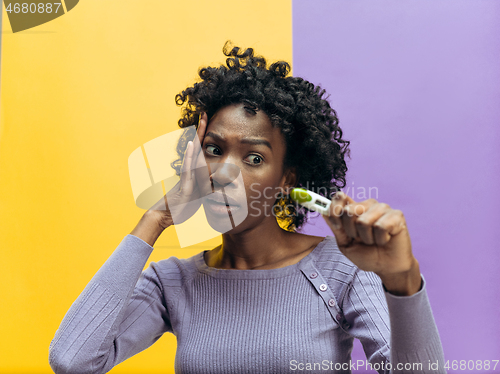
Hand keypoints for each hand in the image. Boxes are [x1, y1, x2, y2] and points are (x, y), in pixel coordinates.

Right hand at [147, 112, 208, 228]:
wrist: (164, 216)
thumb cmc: (180, 208)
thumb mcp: (197, 197)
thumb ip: (204, 189)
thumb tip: (213, 185)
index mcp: (193, 173)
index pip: (200, 152)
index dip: (204, 138)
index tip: (208, 122)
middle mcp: (188, 171)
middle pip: (196, 147)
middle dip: (201, 130)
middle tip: (205, 113)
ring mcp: (186, 176)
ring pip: (193, 153)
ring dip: (197, 137)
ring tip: (201, 122)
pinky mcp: (184, 186)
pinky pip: (188, 169)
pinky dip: (190, 156)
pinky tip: (193, 144)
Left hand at [323, 192, 421, 295]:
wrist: (387, 268)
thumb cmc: (367, 255)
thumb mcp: (345, 243)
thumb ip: (336, 227)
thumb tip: (323, 212)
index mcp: (354, 209)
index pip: (340, 198)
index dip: (334, 210)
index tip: (337, 226)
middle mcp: (368, 205)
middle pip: (349, 210)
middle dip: (351, 231)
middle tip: (361, 239)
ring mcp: (383, 208)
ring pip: (364, 221)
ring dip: (367, 237)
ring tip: (374, 240)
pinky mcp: (397, 215)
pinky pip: (381, 226)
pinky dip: (381, 239)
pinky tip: (385, 239)